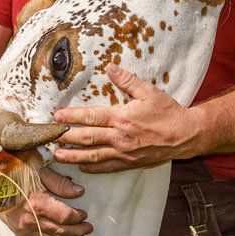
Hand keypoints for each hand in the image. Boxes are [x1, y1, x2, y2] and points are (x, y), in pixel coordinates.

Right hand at [0, 165, 90, 235]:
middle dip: (77, 232)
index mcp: (38, 203)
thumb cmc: (14, 171)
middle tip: (88, 230)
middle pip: (60, 230)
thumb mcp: (38, 169)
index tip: (84, 215)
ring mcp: (23, 228)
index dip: (78, 217)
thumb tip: (79, 192)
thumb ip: (59, 182)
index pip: (65, 216)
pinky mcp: (17, 232)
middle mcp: (31, 220)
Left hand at [51, 65, 199, 173]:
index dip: (71, 116)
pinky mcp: (130, 163)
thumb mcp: (149, 91)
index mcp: (122, 117)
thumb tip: (110, 67)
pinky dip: (93, 168)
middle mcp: (120, 137)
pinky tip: (82, 167)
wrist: (186, 135)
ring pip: (93, 156)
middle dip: (65, 137)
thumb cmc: (168, 112)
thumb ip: (127, 80)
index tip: (56, 116)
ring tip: (57, 155)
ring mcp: (124, 152)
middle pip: (86, 138)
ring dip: (73, 156)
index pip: (90, 117)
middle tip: (48, 137)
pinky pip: (108, 167)